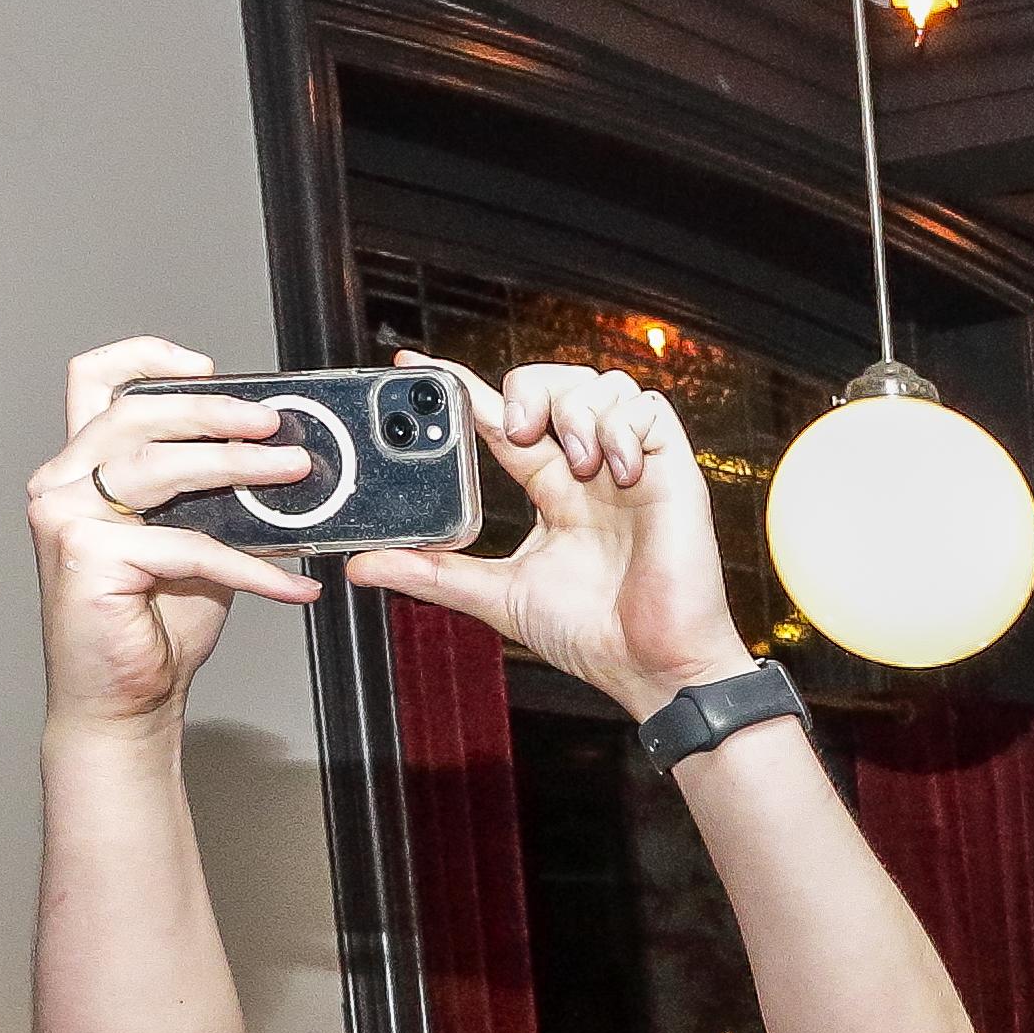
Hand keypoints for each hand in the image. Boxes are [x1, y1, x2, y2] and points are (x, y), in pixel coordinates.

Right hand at [34, 341, 325, 729]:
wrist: (128, 697)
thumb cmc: (156, 621)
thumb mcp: (195, 538)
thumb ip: (213, 495)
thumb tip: (279, 457)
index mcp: (82, 467)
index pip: (95, 382)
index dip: (145, 356)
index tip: (207, 364)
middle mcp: (61, 482)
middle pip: (137, 414)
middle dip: (214, 411)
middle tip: (275, 425)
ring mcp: (64, 516)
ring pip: (158, 466)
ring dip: (236, 466)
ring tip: (294, 472)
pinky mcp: (85, 557)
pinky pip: (186, 546)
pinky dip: (252, 567)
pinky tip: (296, 586)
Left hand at [345, 362, 746, 722]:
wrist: (651, 668)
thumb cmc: (593, 637)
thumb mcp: (497, 596)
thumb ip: (432, 573)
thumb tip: (360, 565)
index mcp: (550, 490)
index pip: (500, 418)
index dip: (461, 386)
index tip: (415, 363)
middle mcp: (589, 470)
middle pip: (555, 383)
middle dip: (528, 389)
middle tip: (515, 430)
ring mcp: (631, 468)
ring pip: (604, 384)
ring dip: (576, 408)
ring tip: (573, 460)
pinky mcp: (673, 472)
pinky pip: (651, 408)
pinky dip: (624, 426)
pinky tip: (614, 469)